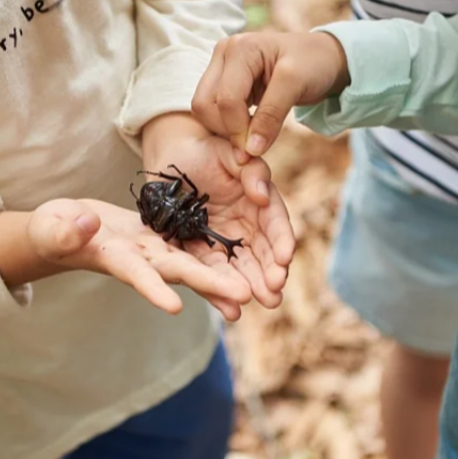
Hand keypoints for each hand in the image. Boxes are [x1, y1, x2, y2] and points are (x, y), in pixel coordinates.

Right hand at [0, 198, 251, 316]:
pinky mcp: (158, 239)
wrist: (65, 229)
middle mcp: (139, 260)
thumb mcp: (51, 228)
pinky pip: (189, 246)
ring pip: (190, 263)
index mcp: (112, 258)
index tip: (175, 307)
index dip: (153, 288)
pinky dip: (211, 256)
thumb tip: (86, 225)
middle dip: (208, 285)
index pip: (135, 274)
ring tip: (250, 294)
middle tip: (244, 299)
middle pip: (177, 271)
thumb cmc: (50, 231)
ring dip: (219, 279)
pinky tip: (238, 263)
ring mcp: (151, 251)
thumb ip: (65, 231)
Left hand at [142, 114, 295, 317]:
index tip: (285, 258)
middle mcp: (245, 225)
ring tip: (263, 304)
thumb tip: (262, 194)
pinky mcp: (198, 251)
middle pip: (261, 253)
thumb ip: (251, 170)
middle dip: (269, 273)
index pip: (274, 223)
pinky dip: (219, 290)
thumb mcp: (229, 152)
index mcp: (258, 201)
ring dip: (251, 286)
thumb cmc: (205, 150)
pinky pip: (210, 272)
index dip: (281, 240)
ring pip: (239, 267)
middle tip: (275, 293)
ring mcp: (222, 240)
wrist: (172, 157)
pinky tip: (230, 308)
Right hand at [191, 31, 349, 156]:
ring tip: (251, 132)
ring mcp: (219, 66)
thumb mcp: (297, 85)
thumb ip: (272, 115)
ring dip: (224, 128)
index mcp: (240, 49)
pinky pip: (211, 110)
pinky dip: (226, 124)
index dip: (238, 130)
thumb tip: (250, 150)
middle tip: (252, 142)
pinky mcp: (221, 80)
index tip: (254, 152)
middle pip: (205, 105)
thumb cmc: (313, 64)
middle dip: (226, 129)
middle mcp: (223, 53)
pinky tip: (247, 126)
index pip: (226, 100)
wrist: (322, 57)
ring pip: (203, 109)